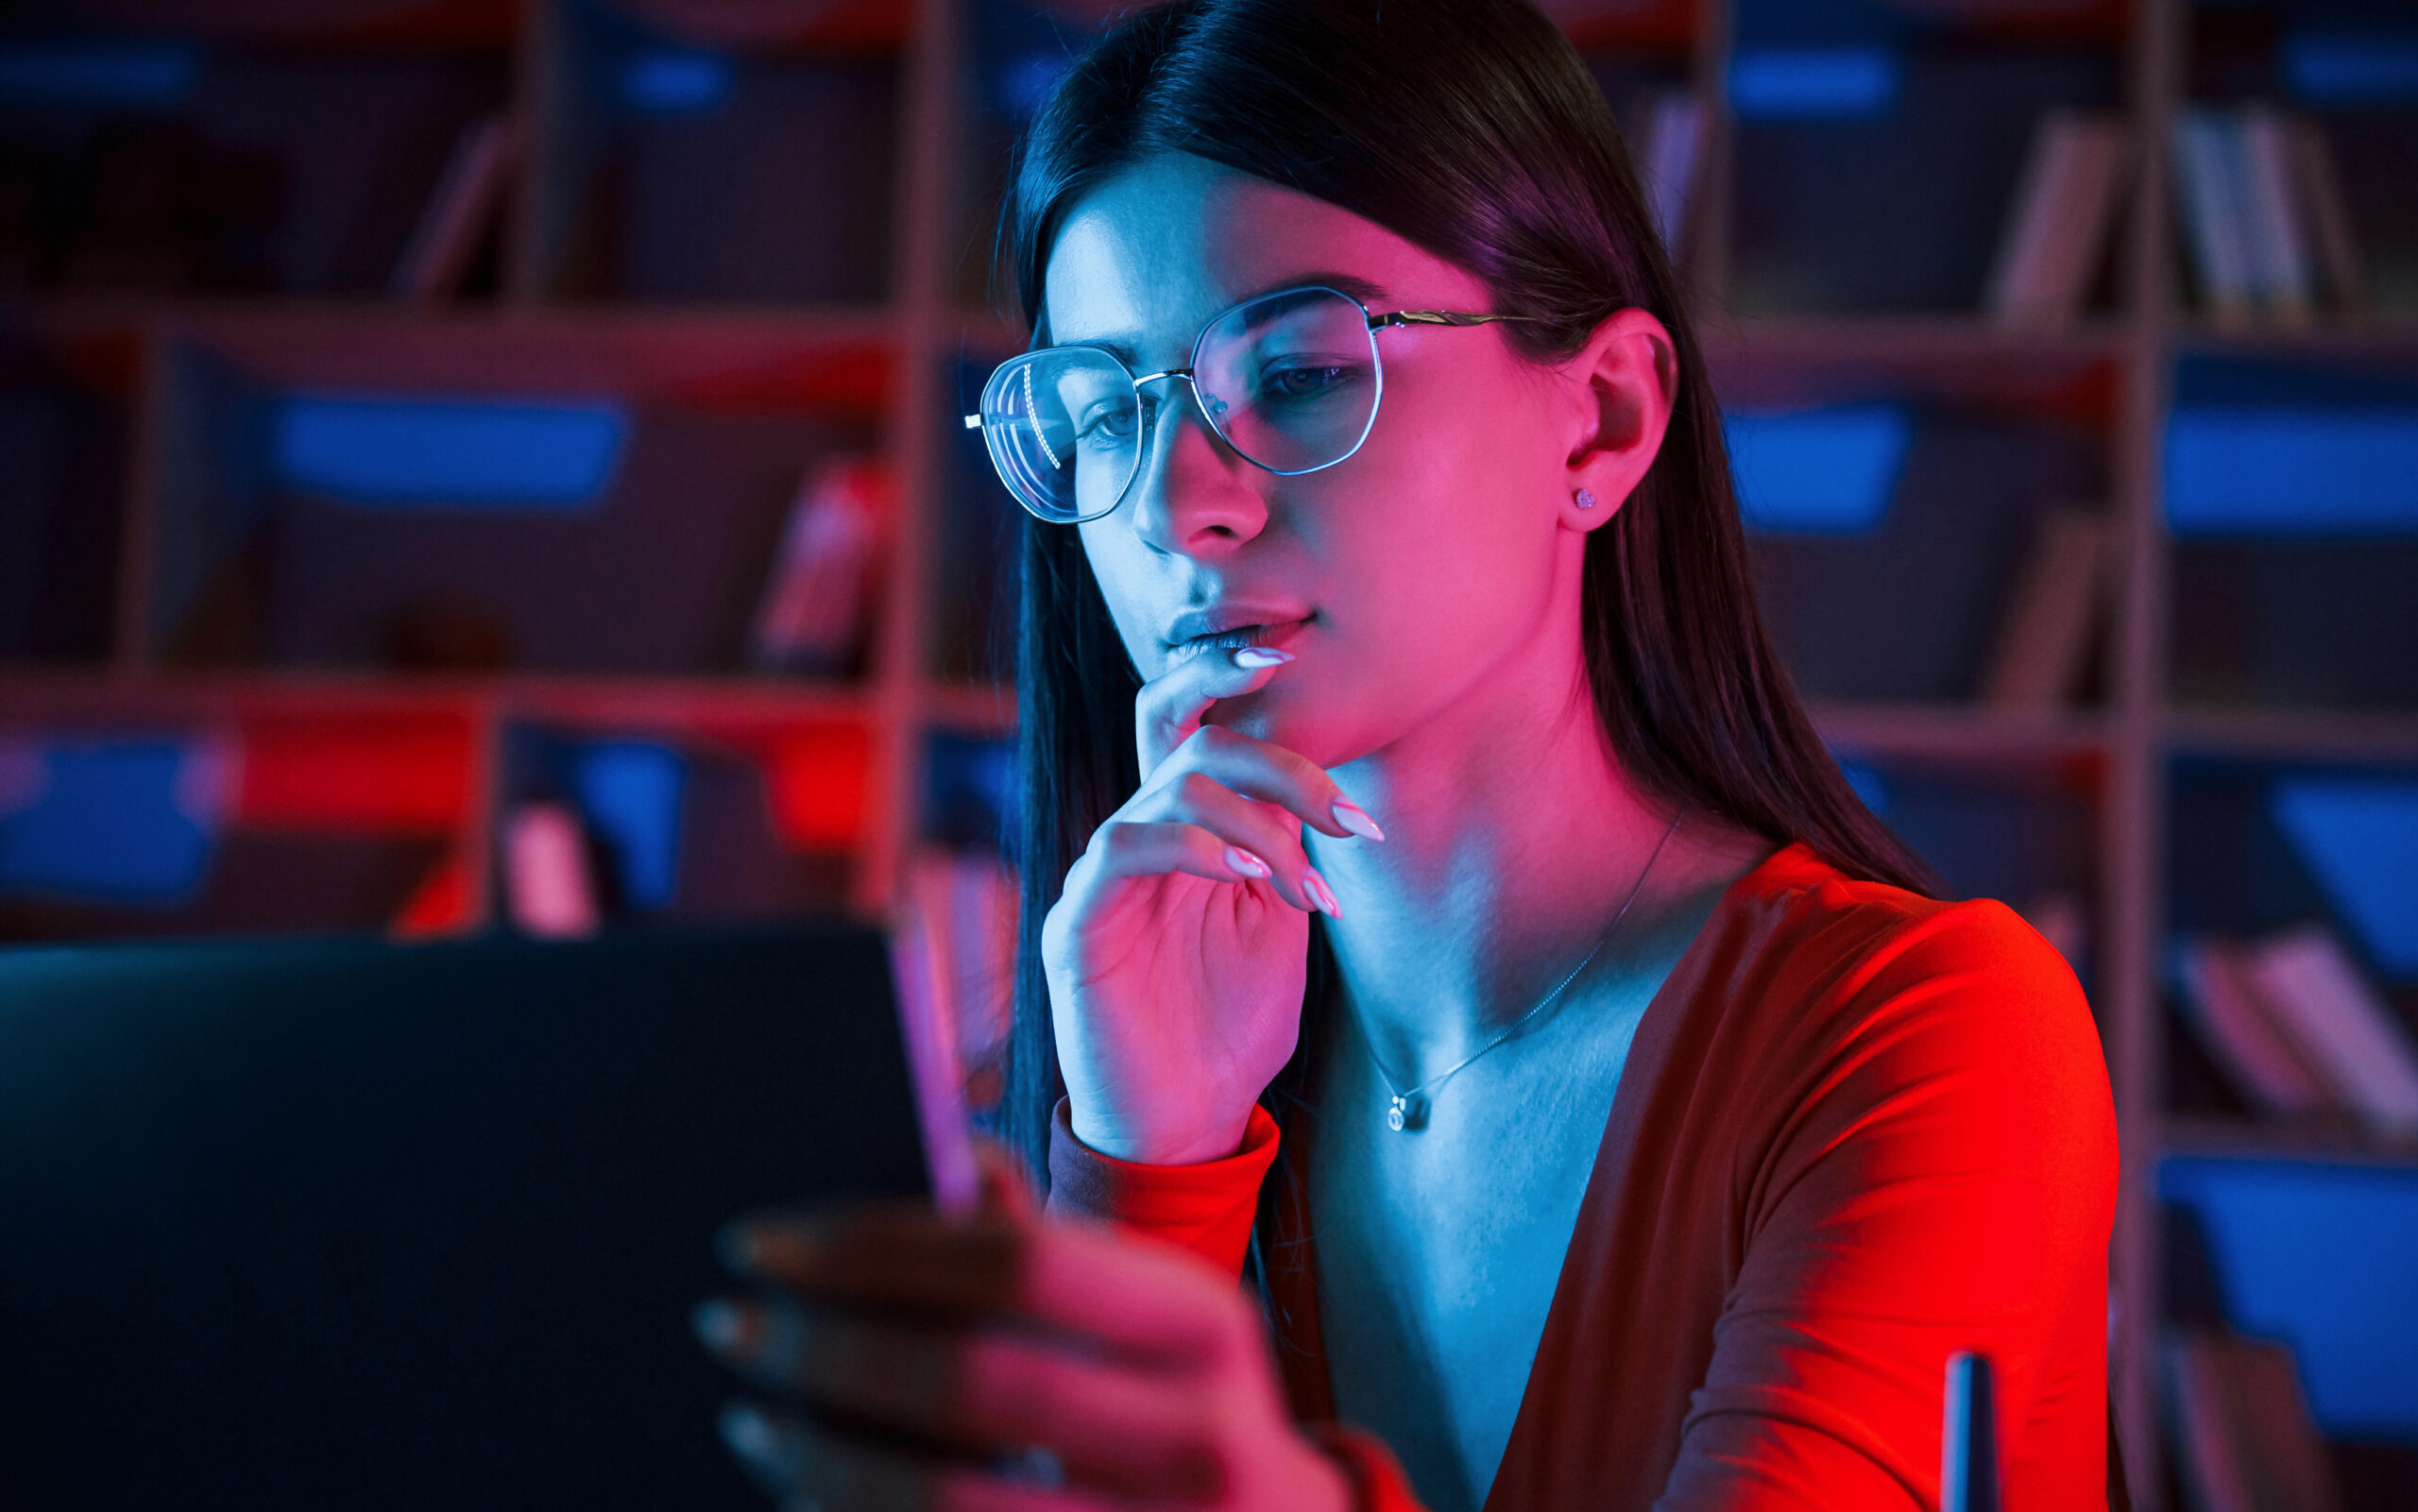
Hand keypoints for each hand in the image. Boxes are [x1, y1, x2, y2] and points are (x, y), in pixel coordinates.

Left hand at [695, 1149, 1353, 1511]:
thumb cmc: (1187, 1409)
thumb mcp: (1159, 1320)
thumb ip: (1050, 1251)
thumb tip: (938, 1159)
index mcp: (1202, 1326)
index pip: (1018, 1260)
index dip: (874, 1247)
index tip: (762, 1241)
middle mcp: (1198, 1440)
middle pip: (968, 1381)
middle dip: (822, 1348)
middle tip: (725, 1323)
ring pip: (944, 1502)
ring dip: (822, 1457)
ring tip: (751, 1420)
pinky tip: (812, 1497)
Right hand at [1043, 644, 1382, 1164]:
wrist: (1188, 1121)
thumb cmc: (1229, 1027)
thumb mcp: (1280, 925)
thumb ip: (1287, 849)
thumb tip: (1321, 782)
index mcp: (1190, 827)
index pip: (1201, 723)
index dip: (1235, 675)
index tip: (1302, 658)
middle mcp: (1143, 834)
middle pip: (1191, 732)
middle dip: (1278, 753)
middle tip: (1345, 813)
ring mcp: (1106, 874)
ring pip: (1173, 783)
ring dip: (1261, 825)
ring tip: (1310, 890)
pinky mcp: (1079, 921)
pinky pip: (1123, 845)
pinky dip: (1191, 844)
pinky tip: (1243, 876)